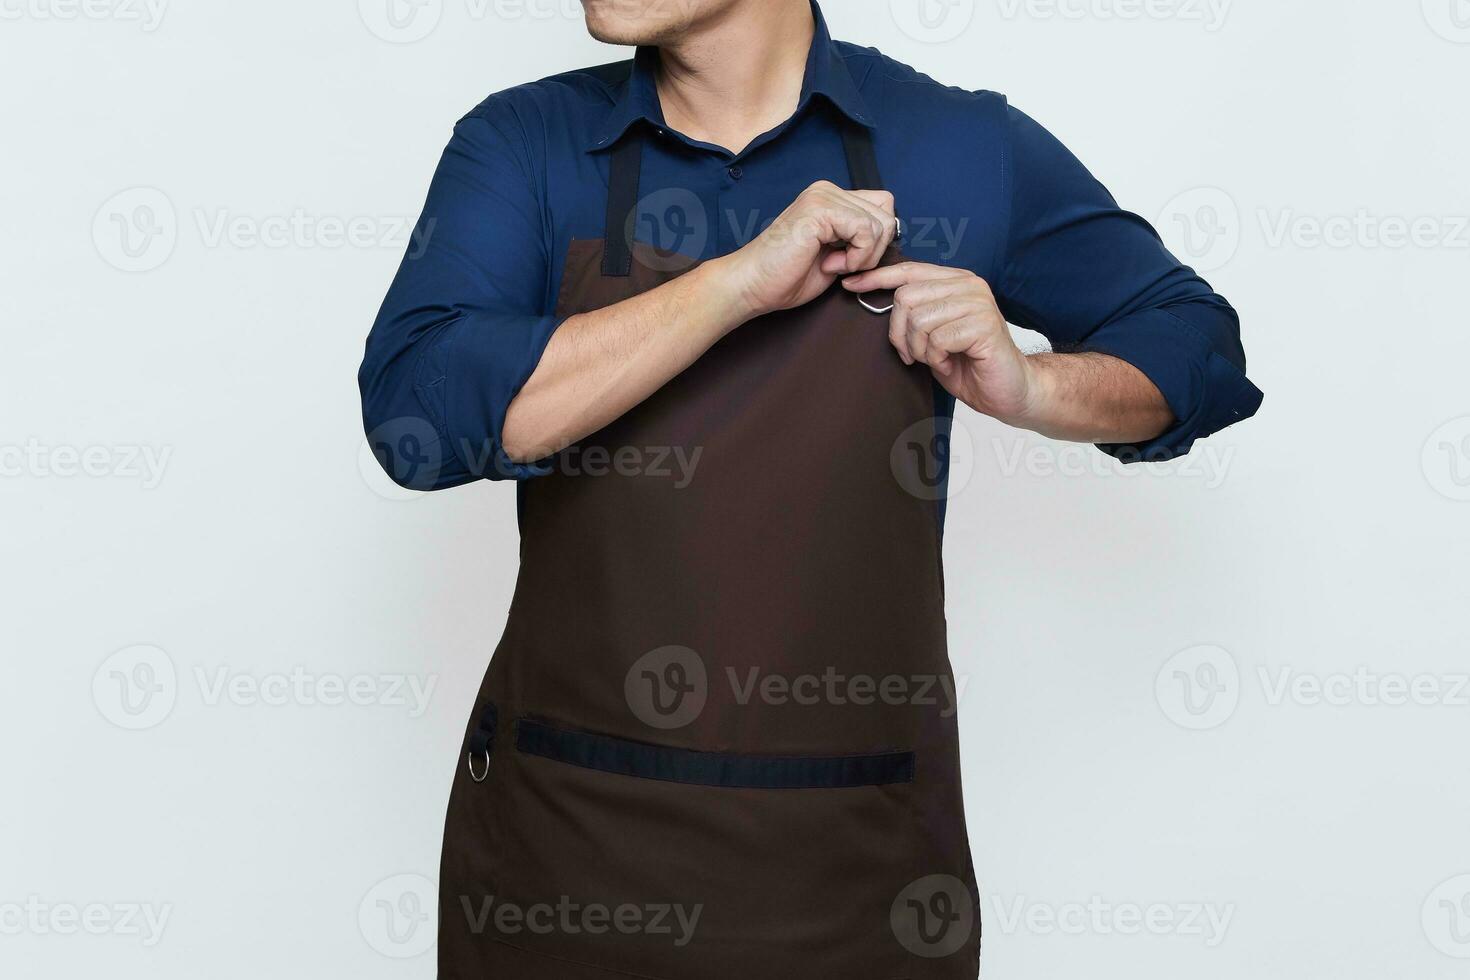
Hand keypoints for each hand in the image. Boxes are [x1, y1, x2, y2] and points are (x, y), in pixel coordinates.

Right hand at [721, 181, 896, 318]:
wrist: (753, 285)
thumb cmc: (787, 276)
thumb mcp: (836, 253)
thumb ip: (859, 239)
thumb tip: (890, 234)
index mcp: (831, 197)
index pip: (882, 205)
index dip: (877, 240)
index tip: (851, 261)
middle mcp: (828, 190)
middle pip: (887, 212)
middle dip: (874, 249)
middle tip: (842, 265)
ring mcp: (823, 196)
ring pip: (881, 222)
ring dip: (864, 255)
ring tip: (833, 265)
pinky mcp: (820, 210)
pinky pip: (866, 231)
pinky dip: (857, 256)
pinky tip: (831, 265)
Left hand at [841, 262, 1036, 425]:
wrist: (1009, 390)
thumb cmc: (968, 364)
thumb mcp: (932, 334)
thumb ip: (912, 314)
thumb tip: (872, 300)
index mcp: (955, 281)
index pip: (908, 270)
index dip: (877, 277)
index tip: (850, 284)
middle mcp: (968, 285)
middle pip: (906, 298)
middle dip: (900, 334)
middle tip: (915, 355)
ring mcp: (977, 302)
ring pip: (919, 320)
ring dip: (920, 349)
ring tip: (937, 359)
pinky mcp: (984, 324)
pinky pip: (937, 339)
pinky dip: (937, 358)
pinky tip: (950, 363)